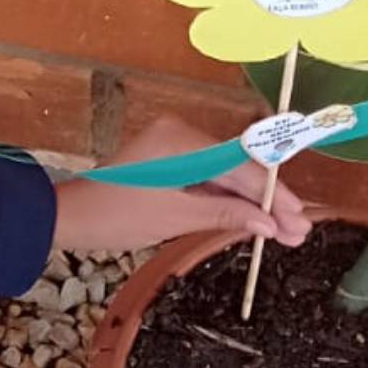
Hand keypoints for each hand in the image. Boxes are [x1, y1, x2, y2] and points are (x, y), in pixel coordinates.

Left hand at [51, 116, 312, 251]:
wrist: (68, 218)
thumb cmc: (113, 217)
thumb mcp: (175, 218)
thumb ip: (224, 216)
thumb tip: (269, 224)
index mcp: (180, 140)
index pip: (242, 166)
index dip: (273, 195)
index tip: (299, 219)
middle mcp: (180, 133)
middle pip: (238, 168)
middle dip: (268, 202)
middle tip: (299, 231)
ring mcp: (174, 146)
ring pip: (226, 175)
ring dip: (251, 204)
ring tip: (285, 234)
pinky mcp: (168, 161)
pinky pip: (207, 178)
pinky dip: (227, 201)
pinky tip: (254, 222)